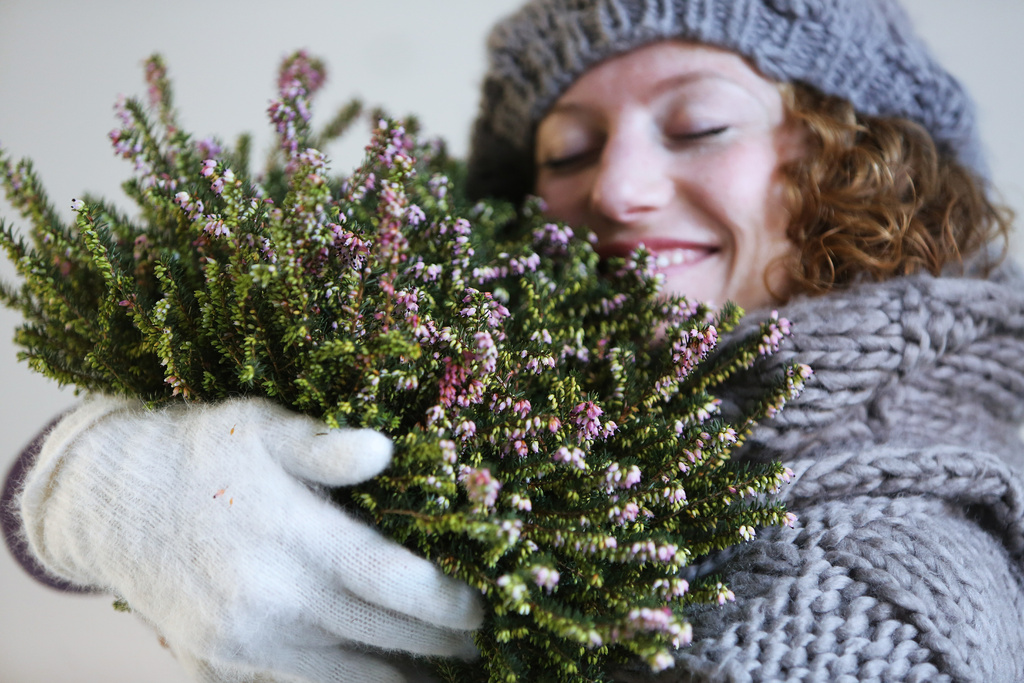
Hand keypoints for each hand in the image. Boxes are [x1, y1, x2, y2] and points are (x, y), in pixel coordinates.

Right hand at [20, 396, 481, 682]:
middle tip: (473, 640)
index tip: (477, 606)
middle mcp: (273, 597)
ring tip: (433, 668)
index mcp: (292, 535)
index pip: (390, 580)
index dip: (442, 601)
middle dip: (435, 641)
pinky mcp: (219, 661)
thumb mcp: (261, 428)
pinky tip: (371, 673)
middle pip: (379, 633)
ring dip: (396, 673)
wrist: (107, 501)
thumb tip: (385, 450)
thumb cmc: (197, 452)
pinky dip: (344, 682)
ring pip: (344, 673)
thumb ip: (324, 446)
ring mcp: (244, 638)